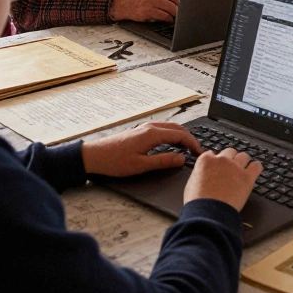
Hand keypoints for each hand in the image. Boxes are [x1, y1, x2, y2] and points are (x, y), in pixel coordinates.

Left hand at [81, 122, 201, 176]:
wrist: (93, 156)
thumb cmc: (114, 161)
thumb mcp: (141, 165)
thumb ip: (163, 161)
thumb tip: (182, 159)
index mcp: (152, 134)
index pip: (180, 135)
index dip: (193, 144)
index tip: (199, 153)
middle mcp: (149, 127)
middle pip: (177, 128)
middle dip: (189, 139)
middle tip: (196, 152)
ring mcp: (144, 127)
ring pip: (169, 127)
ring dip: (181, 136)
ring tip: (186, 148)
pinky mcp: (139, 131)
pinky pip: (161, 129)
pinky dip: (171, 135)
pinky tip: (170, 144)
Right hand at [109, 0, 179, 22]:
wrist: (121, 2)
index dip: (185, 0)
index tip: (190, 5)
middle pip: (177, 0)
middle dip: (182, 8)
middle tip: (185, 13)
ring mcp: (152, 2)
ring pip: (172, 9)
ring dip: (176, 15)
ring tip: (177, 17)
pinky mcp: (147, 11)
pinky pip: (163, 16)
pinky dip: (168, 19)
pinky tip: (169, 20)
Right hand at [184, 148, 262, 209]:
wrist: (208, 213)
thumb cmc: (197, 202)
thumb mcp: (191, 183)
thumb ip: (200, 174)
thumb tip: (204, 175)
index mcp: (205, 160)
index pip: (212, 154)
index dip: (215, 161)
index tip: (217, 167)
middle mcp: (221, 160)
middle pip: (230, 151)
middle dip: (230, 159)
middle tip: (230, 170)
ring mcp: (235, 167)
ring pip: (244, 156)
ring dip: (243, 162)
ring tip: (242, 171)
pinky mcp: (247, 177)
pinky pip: (256, 166)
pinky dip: (256, 168)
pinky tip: (253, 173)